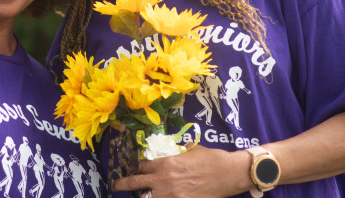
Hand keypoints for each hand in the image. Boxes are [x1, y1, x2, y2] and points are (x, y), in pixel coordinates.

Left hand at [111, 145, 251, 197]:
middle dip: (122, 185)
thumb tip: (168, 153)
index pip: (141, 167)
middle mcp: (164, 179)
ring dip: (142, 196)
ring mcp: (172, 195)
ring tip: (136, 195)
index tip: (132, 171)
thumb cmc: (212, 159)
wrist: (229, 173)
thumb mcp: (190, 150)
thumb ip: (175, 154)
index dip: (135, 169)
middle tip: (115, 186)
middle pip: (135, 184)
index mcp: (165, 163)